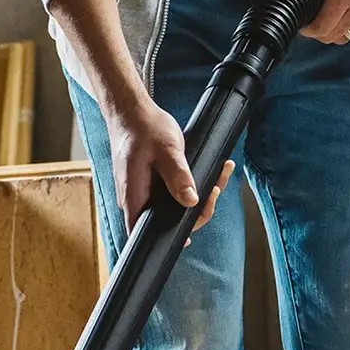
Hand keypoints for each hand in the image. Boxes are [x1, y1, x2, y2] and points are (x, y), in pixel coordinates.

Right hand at [106, 99, 234, 233]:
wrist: (130, 112)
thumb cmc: (144, 128)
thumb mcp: (167, 149)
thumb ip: (178, 176)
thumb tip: (191, 201)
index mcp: (134, 197)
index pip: (144, 233)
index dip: (167, 238)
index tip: (190, 231)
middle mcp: (135, 200)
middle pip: (164, 221)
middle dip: (195, 211)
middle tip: (216, 190)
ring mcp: (142, 193)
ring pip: (170, 207)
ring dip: (196, 197)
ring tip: (220, 174)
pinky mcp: (149, 185)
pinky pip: (169, 195)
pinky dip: (187, 187)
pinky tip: (204, 174)